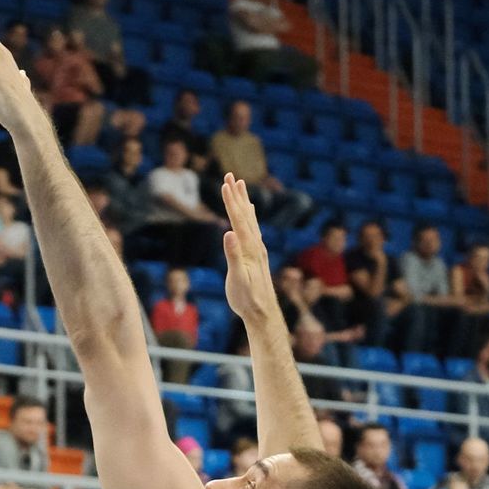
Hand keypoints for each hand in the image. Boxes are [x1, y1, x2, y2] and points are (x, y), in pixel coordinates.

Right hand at [220, 174, 274, 323]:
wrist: (263, 313)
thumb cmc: (247, 300)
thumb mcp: (238, 280)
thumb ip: (233, 256)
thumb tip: (228, 233)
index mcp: (249, 249)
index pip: (238, 220)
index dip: (231, 202)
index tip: (224, 183)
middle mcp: (255, 245)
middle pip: (244, 215)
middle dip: (236, 195)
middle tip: (230, 175)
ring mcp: (257, 250)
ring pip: (249, 220)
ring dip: (243, 202)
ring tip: (240, 186)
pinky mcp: (256, 255)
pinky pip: (252, 229)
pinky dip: (249, 216)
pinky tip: (249, 212)